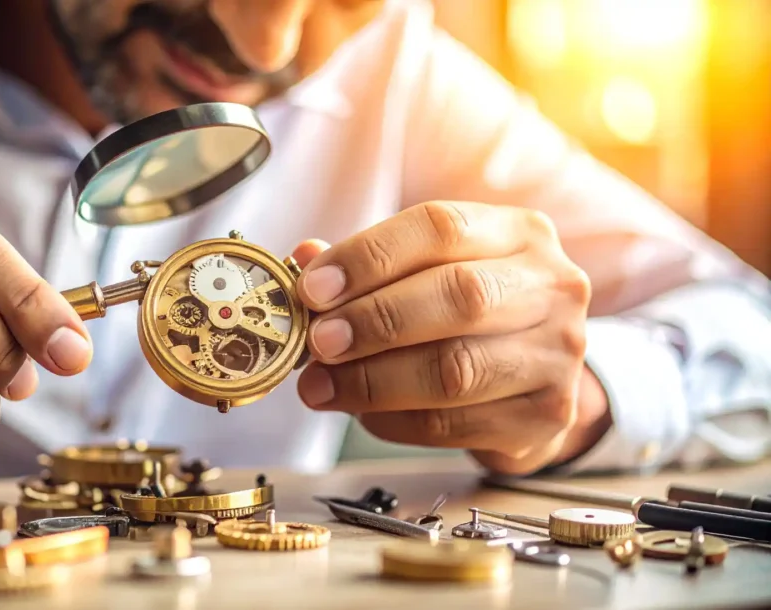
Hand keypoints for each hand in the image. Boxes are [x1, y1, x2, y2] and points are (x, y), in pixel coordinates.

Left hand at [292, 201, 607, 474]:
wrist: (534, 385)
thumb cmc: (468, 318)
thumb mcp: (426, 274)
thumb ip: (369, 266)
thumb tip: (305, 259)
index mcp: (518, 233)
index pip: (440, 227)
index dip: (369, 257)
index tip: (312, 288)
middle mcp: (551, 286)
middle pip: (459, 296)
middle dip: (374, 320)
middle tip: (318, 341)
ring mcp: (558, 354)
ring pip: (456, 369)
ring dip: (374, 380)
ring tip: (320, 385)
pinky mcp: (548, 415)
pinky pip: (454, 424)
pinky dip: (394, 420)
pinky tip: (363, 413)